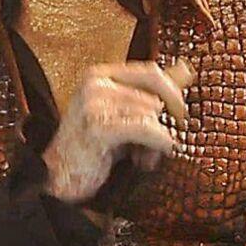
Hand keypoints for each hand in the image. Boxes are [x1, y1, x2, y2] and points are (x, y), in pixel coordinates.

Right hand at [42, 58, 194, 203]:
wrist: (59, 176)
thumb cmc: (92, 145)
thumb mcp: (123, 113)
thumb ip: (152, 90)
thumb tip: (186, 69)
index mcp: (98, 75)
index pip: (149, 71)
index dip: (172, 91)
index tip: (180, 113)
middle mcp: (94, 83)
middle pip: (153, 94)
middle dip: (163, 122)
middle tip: (161, 143)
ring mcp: (93, 103)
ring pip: (151, 113)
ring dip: (154, 141)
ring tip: (141, 158)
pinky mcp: (97, 126)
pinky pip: (146, 128)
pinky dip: (156, 144)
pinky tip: (147, 160)